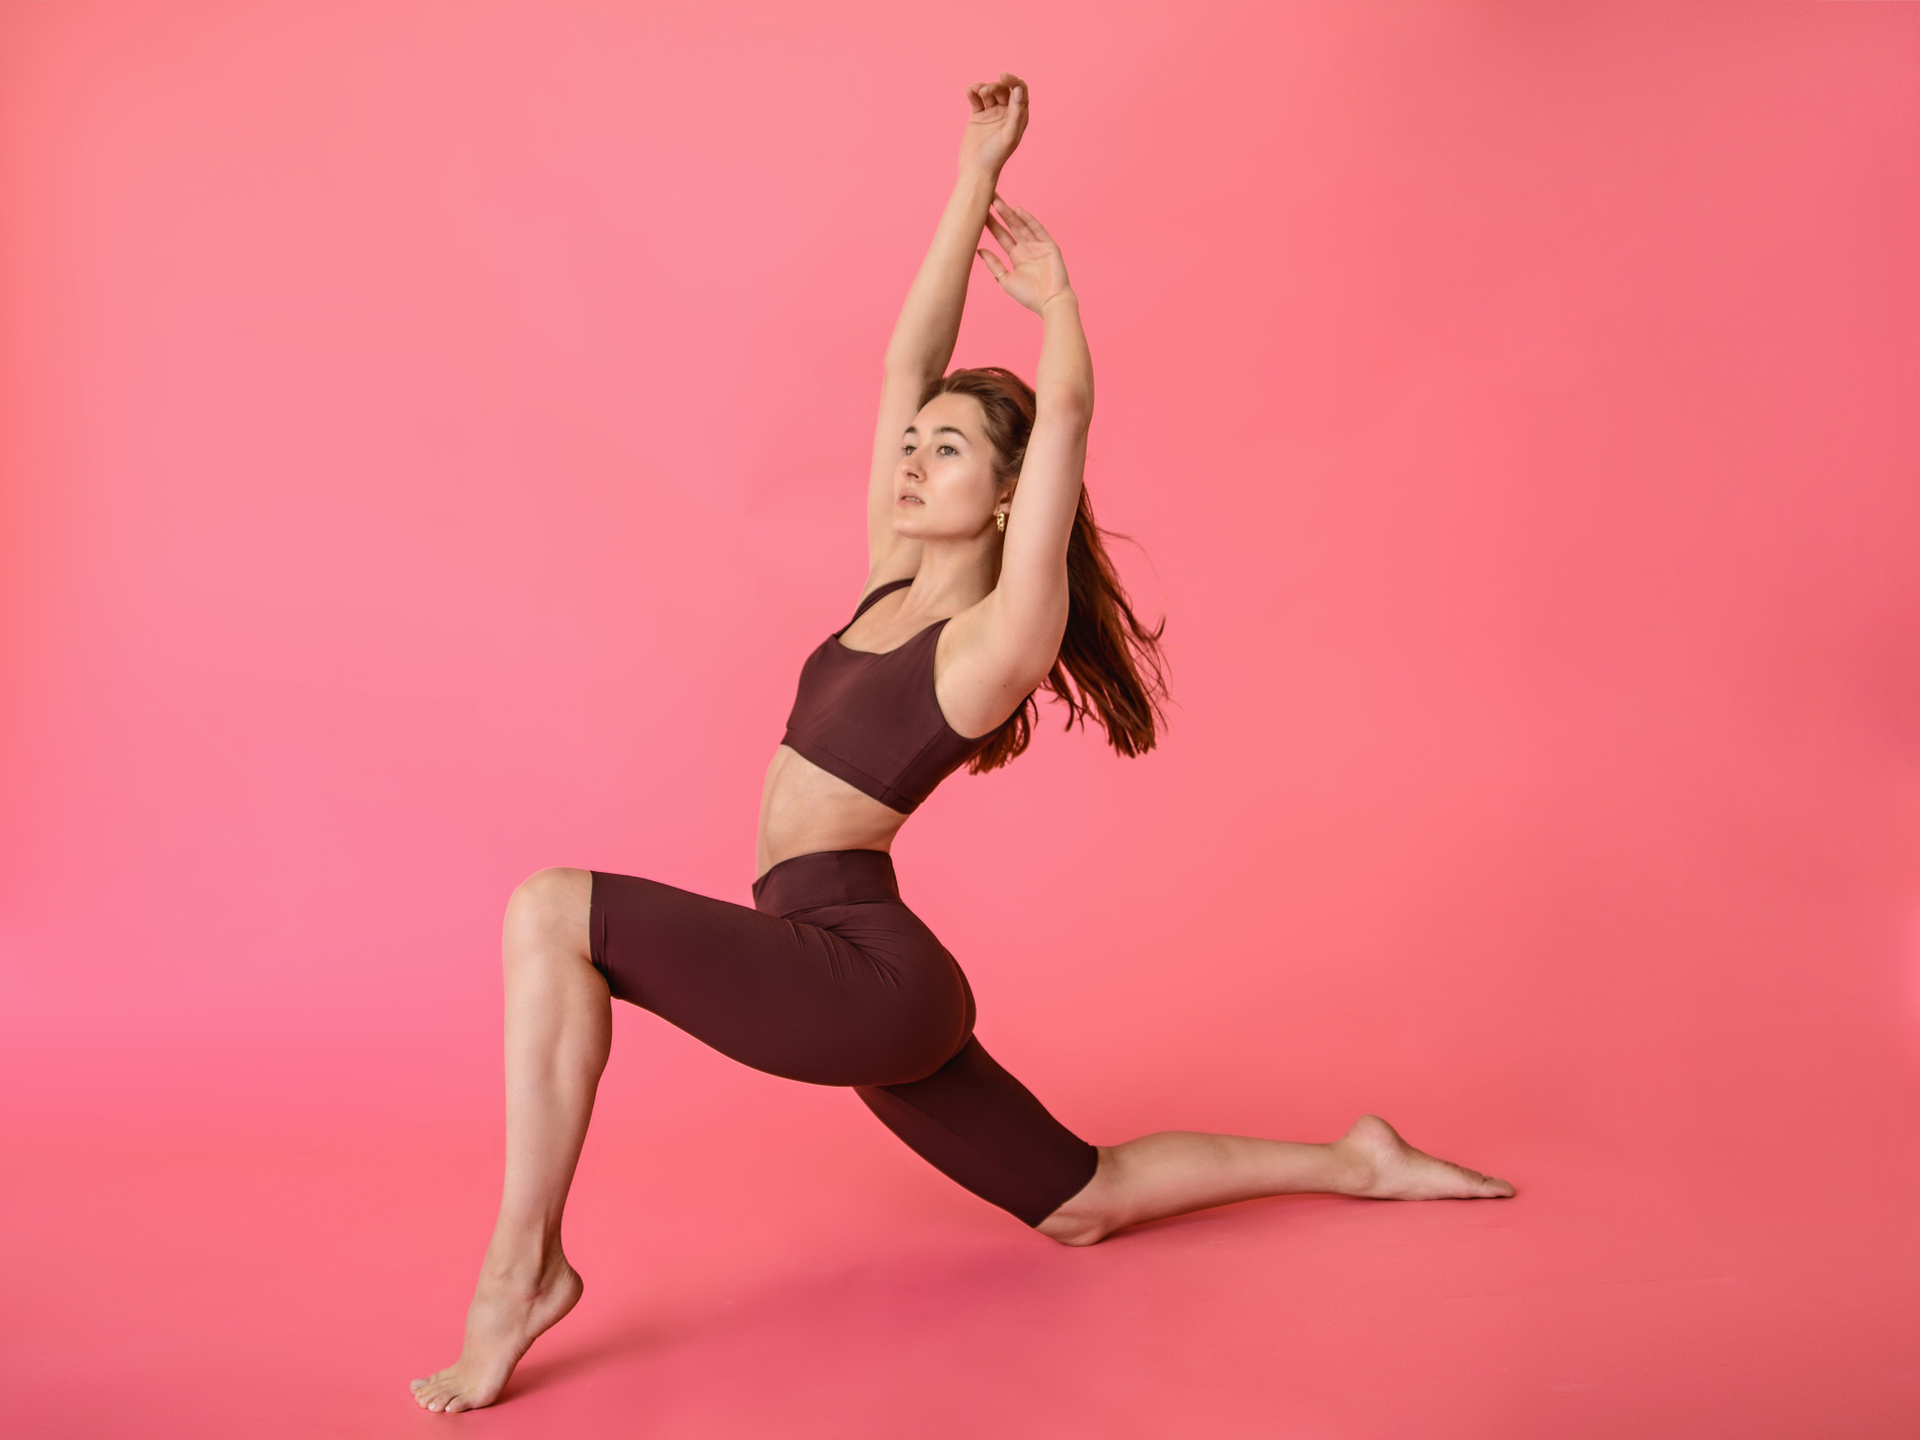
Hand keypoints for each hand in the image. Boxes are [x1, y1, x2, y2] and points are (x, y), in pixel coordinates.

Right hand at [958, 74, 1028, 177]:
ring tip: (976, 91)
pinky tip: (969, 91)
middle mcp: (1007, 113)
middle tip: (984, 92)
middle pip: (1003, 89)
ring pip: (989, 92)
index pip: (1020, 91)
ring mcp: (992, 113)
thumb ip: (1016, 112)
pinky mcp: (978, 115)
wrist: (976, 170)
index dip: (1013, 80)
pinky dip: (972, 92)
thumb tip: (1018, 90)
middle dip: (994, 86)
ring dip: (982, 87)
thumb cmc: (996, 156)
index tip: (1003, 76)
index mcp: (1019, 116)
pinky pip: (976, 99)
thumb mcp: (1009, 134)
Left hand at [977, 198, 1071, 313]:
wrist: (1050, 303)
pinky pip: (1038, 230)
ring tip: (997, 201)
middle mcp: (1027, 248)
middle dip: (999, 213)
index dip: (991, 224)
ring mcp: (1038, 246)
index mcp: (1017, 256)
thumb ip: (993, 264)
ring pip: (1022, 225)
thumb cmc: (1029, 296)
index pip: (1002, 235)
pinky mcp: (1049, 246)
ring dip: (1010, 213)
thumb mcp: (1005, 279)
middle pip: (1011, 226)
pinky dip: (1029, 220)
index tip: (979, 213)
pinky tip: (1018, 210)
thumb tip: (978, 250)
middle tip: (987, 197)